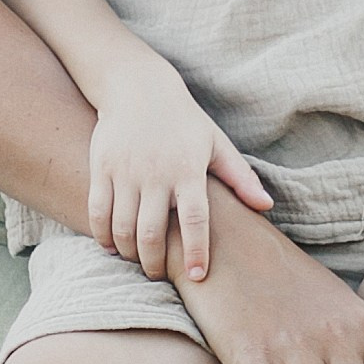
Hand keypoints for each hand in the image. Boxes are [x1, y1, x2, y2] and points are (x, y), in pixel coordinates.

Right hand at [87, 71, 270, 282]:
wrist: (138, 87)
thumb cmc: (184, 121)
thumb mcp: (216, 144)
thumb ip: (240, 178)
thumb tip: (266, 206)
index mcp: (189, 170)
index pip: (195, 219)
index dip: (196, 250)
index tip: (197, 276)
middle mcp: (156, 172)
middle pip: (153, 233)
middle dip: (154, 263)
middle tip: (159, 274)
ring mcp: (126, 171)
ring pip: (123, 228)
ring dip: (129, 253)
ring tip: (138, 260)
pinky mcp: (101, 167)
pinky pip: (97, 212)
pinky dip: (102, 235)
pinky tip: (111, 245)